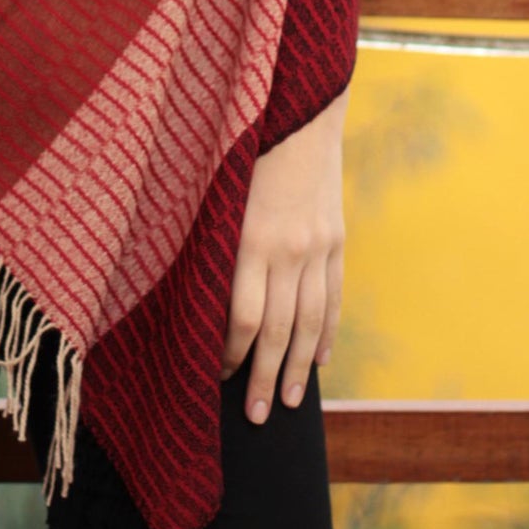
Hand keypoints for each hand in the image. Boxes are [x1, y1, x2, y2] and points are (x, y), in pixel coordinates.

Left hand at [221, 86, 346, 423]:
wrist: (298, 110)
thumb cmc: (241, 149)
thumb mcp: (217, 192)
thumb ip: (211, 242)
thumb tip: (191, 298)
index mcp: (250, 238)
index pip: (243, 318)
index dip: (230, 354)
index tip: (216, 376)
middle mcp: (289, 248)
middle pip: (278, 331)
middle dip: (266, 378)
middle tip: (257, 417)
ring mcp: (318, 246)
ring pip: (310, 322)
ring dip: (301, 368)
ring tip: (292, 404)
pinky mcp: (336, 240)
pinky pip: (333, 297)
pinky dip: (327, 333)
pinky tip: (321, 362)